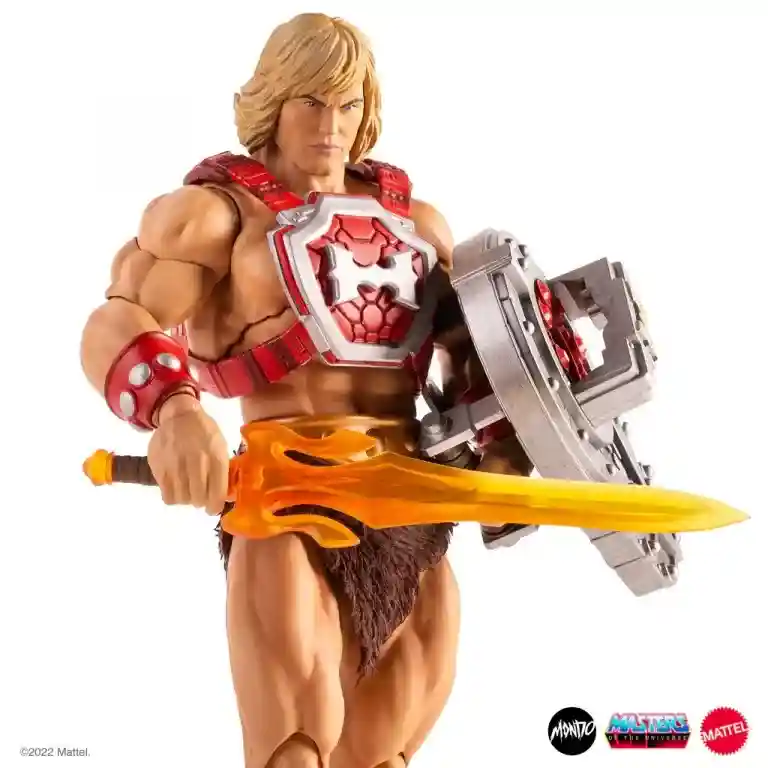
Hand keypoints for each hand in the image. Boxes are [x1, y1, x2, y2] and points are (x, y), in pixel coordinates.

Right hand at [147, 394, 229, 514]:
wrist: (180, 416)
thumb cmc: (205, 433)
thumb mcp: (221, 447)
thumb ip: (223, 471)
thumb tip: (224, 497)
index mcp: (216, 459)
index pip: (217, 494)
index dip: (215, 507)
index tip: (213, 508)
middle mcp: (196, 463)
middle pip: (198, 500)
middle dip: (201, 502)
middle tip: (200, 497)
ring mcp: (176, 466)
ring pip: (182, 500)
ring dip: (186, 499)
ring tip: (188, 490)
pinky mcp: (159, 468)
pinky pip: (167, 495)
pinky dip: (173, 495)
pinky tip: (176, 487)